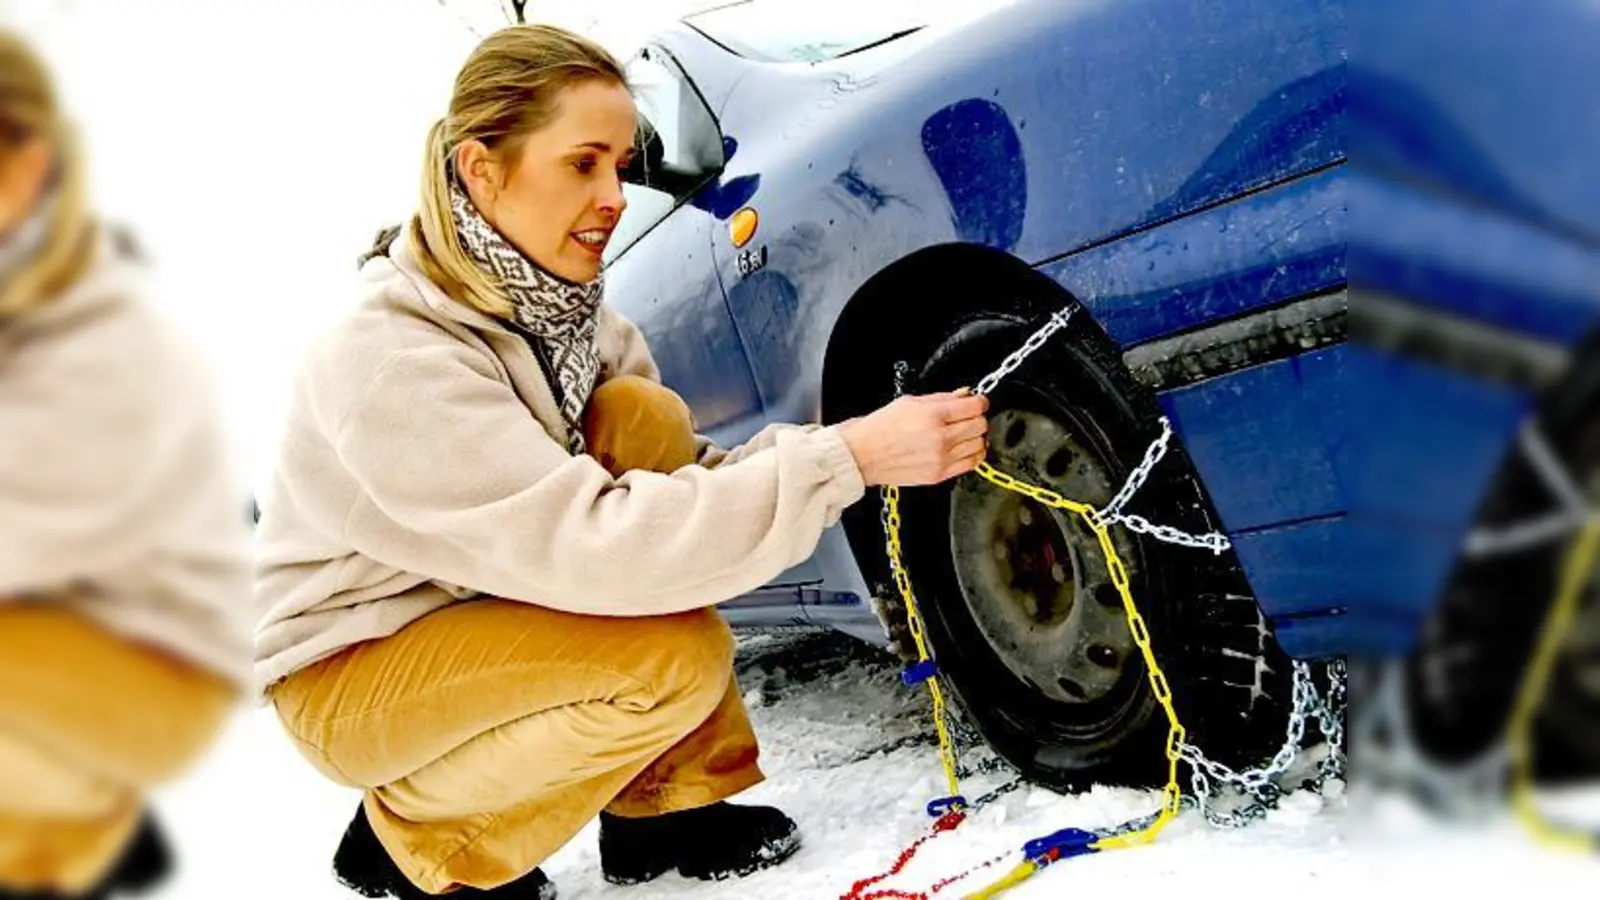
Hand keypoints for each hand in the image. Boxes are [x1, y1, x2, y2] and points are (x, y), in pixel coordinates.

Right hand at [834, 389, 989, 486]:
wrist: (861, 455)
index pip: (975, 406)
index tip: (977, 401)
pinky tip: (964, 449)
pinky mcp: (939, 475)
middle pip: (980, 425)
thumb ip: (941, 398)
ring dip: (976, 437)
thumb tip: (963, 395)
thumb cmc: (878, 429)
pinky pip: (971, 464)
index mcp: (933, 415)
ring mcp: (941, 458)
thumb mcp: (909, 402)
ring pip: (979, 445)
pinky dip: (973, 455)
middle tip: (968, 416)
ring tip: (965, 433)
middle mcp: (940, 438)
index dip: (979, 401)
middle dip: (977, 417)